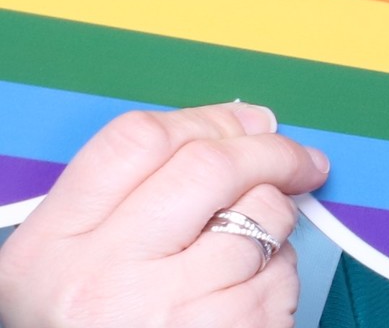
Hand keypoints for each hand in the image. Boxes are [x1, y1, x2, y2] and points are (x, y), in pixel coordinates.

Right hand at [0, 101, 323, 327]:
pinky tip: (250, 300)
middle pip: (208, 167)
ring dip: (276, 225)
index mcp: (49, 249)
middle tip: (301, 160)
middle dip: (270, 151)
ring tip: (252, 255)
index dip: (205, 119)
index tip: (246, 122)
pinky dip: (282, 276)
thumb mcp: (72, 269)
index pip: (133, 141)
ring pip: (259, 219)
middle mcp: (98, 278)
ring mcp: (160, 311)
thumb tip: (244, 125)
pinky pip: (280, 274)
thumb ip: (132, 200)